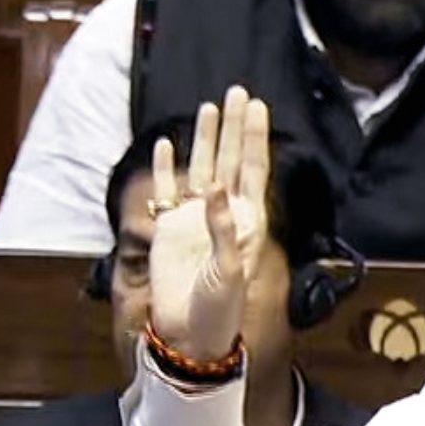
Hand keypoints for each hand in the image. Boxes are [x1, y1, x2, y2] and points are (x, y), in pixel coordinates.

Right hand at [146, 86, 270, 362]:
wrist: (189, 333)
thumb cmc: (219, 309)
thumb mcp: (227, 271)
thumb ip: (222, 229)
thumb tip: (217, 188)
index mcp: (247, 223)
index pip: (253, 171)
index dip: (255, 139)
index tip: (259, 109)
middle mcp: (224, 215)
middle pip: (230, 161)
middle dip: (234, 128)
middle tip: (238, 92)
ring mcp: (195, 219)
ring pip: (201, 168)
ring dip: (206, 139)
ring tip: (211, 107)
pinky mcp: (168, 228)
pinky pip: (166, 191)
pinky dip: (165, 168)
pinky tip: (167, 145)